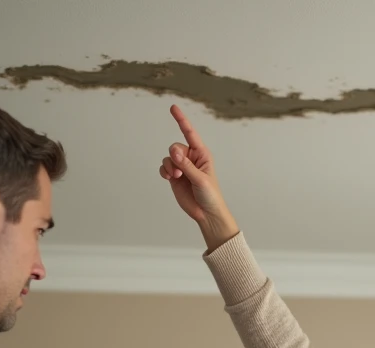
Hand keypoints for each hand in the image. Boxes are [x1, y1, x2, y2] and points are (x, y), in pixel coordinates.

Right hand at [159, 104, 239, 250]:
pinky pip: (164, 166)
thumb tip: (174, 152)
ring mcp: (182, 166)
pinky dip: (164, 170)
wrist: (206, 213)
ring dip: (169, 166)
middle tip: (179, 170)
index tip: (173, 108)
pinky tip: (169, 177)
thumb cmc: (210, 195)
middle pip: (175, 147)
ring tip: (176, 177)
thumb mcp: (200, 179)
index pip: (190, 133)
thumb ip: (186, 165)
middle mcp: (191, 157)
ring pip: (168, 157)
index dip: (181, 120)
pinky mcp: (174, 176)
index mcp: (202, 154)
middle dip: (174, 156)